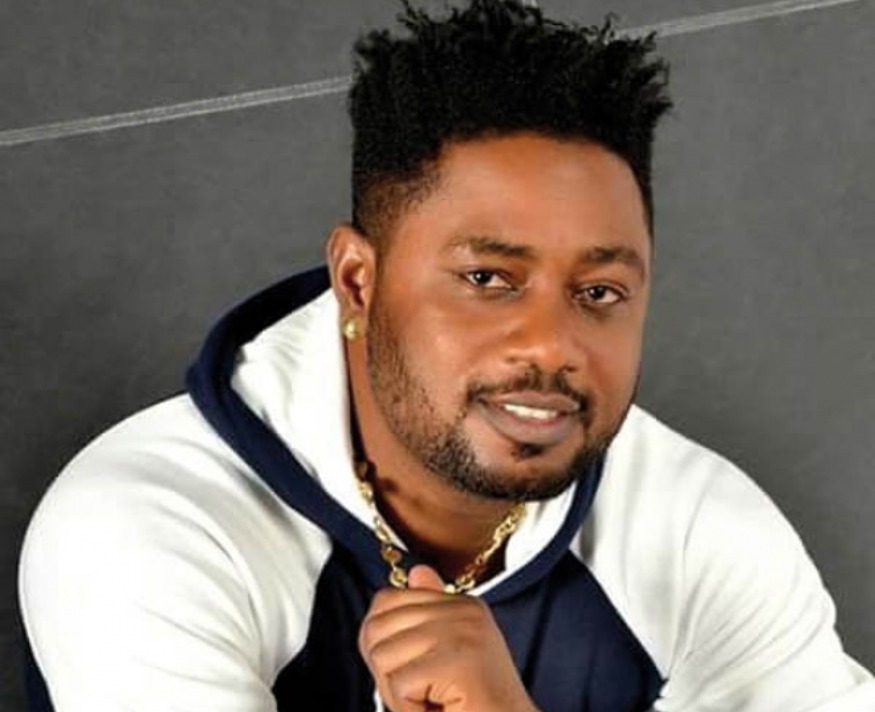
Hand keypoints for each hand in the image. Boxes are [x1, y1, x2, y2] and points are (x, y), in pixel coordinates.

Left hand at [359, 564, 539, 711]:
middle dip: (387, 671)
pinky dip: (411, 710)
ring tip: (437, 702)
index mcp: (461, 604)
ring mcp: (464, 632)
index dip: (383, 645)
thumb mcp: (445, 655)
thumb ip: (424, 618)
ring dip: (399, 695)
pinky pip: (400, 684)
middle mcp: (464, 610)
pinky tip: (443, 710)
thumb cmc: (476, 706)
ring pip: (384, 657)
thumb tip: (416, 571)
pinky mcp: (459, 660)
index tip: (413, 673)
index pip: (385, 601)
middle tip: (424, 693)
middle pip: (376, 628)